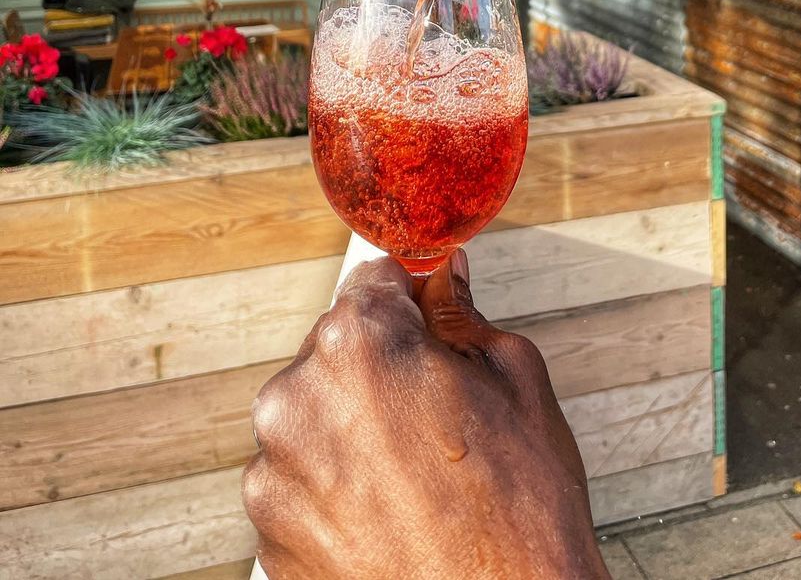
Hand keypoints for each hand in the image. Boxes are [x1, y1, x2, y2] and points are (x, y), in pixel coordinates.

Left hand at [242, 252, 608, 579]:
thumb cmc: (519, 517)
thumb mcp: (515, 380)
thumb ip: (462, 314)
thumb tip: (443, 282)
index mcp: (358, 343)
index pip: (376, 280)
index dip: (413, 299)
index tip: (430, 319)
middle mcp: (297, 398)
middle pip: (338, 349)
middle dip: (382, 367)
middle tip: (440, 414)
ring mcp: (274, 472)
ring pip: (317, 415)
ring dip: (354, 428)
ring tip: (418, 475)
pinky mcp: (269, 533)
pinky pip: (301, 479)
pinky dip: (336, 486)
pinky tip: (392, 511)